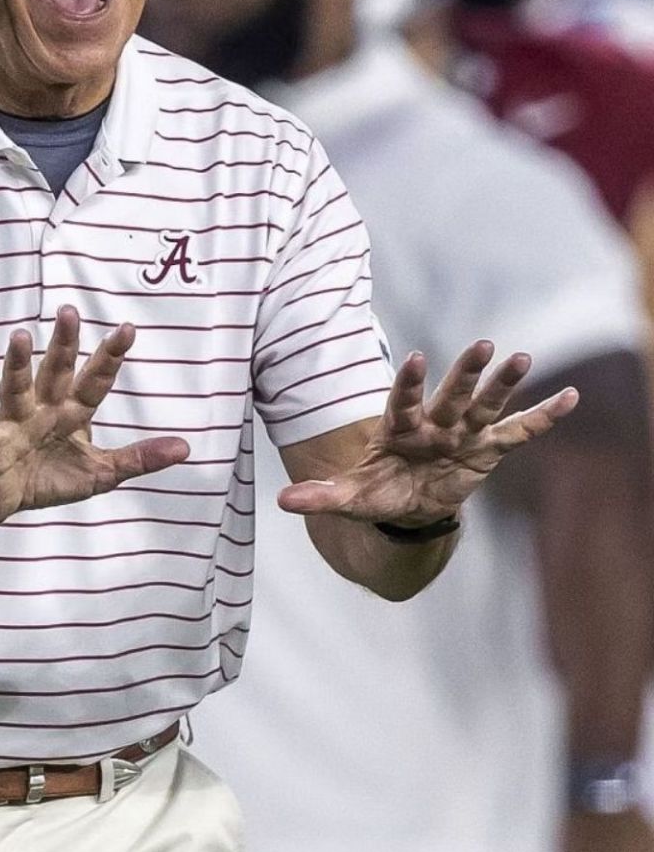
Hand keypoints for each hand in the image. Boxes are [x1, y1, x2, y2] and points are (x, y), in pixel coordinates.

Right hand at [0, 306, 189, 523]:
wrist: (0, 498)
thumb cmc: (49, 477)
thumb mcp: (100, 472)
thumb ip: (138, 458)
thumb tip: (185, 447)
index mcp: (70, 413)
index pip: (94, 381)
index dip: (109, 357)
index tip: (128, 328)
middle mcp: (42, 410)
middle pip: (54, 372)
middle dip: (63, 343)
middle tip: (69, 311)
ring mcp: (14, 424)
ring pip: (16, 389)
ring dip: (17, 364)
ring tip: (19, 337)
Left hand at [276, 341, 578, 527]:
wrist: (405, 506)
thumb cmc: (376, 492)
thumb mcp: (348, 498)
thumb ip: (320, 496)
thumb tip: (282, 502)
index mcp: (398, 430)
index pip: (403, 402)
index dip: (408, 382)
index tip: (414, 358)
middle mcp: (433, 425)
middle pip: (450, 395)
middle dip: (465, 373)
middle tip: (482, 345)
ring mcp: (462, 435)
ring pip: (485, 405)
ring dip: (503, 384)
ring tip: (522, 358)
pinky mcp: (487, 450)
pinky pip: (519, 432)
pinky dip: (543, 417)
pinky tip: (569, 397)